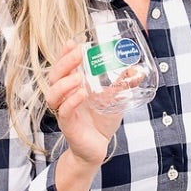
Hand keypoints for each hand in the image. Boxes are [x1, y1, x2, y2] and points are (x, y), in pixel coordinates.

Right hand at [45, 41, 123, 166]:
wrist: (98, 148)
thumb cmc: (101, 121)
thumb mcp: (113, 99)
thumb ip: (122, 85)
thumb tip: (137, 70)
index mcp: (72, 87)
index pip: (62, 67)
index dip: (63, 54)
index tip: (72, 42)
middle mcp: (64, 97)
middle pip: (54, 77)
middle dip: (64, 63)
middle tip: (77, 54)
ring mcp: (64, 111)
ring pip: (52, 95)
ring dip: (64, 84)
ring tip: (78, 78)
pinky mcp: (68, 126)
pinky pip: (63, 112)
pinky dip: (71, 102)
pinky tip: (81, 95)